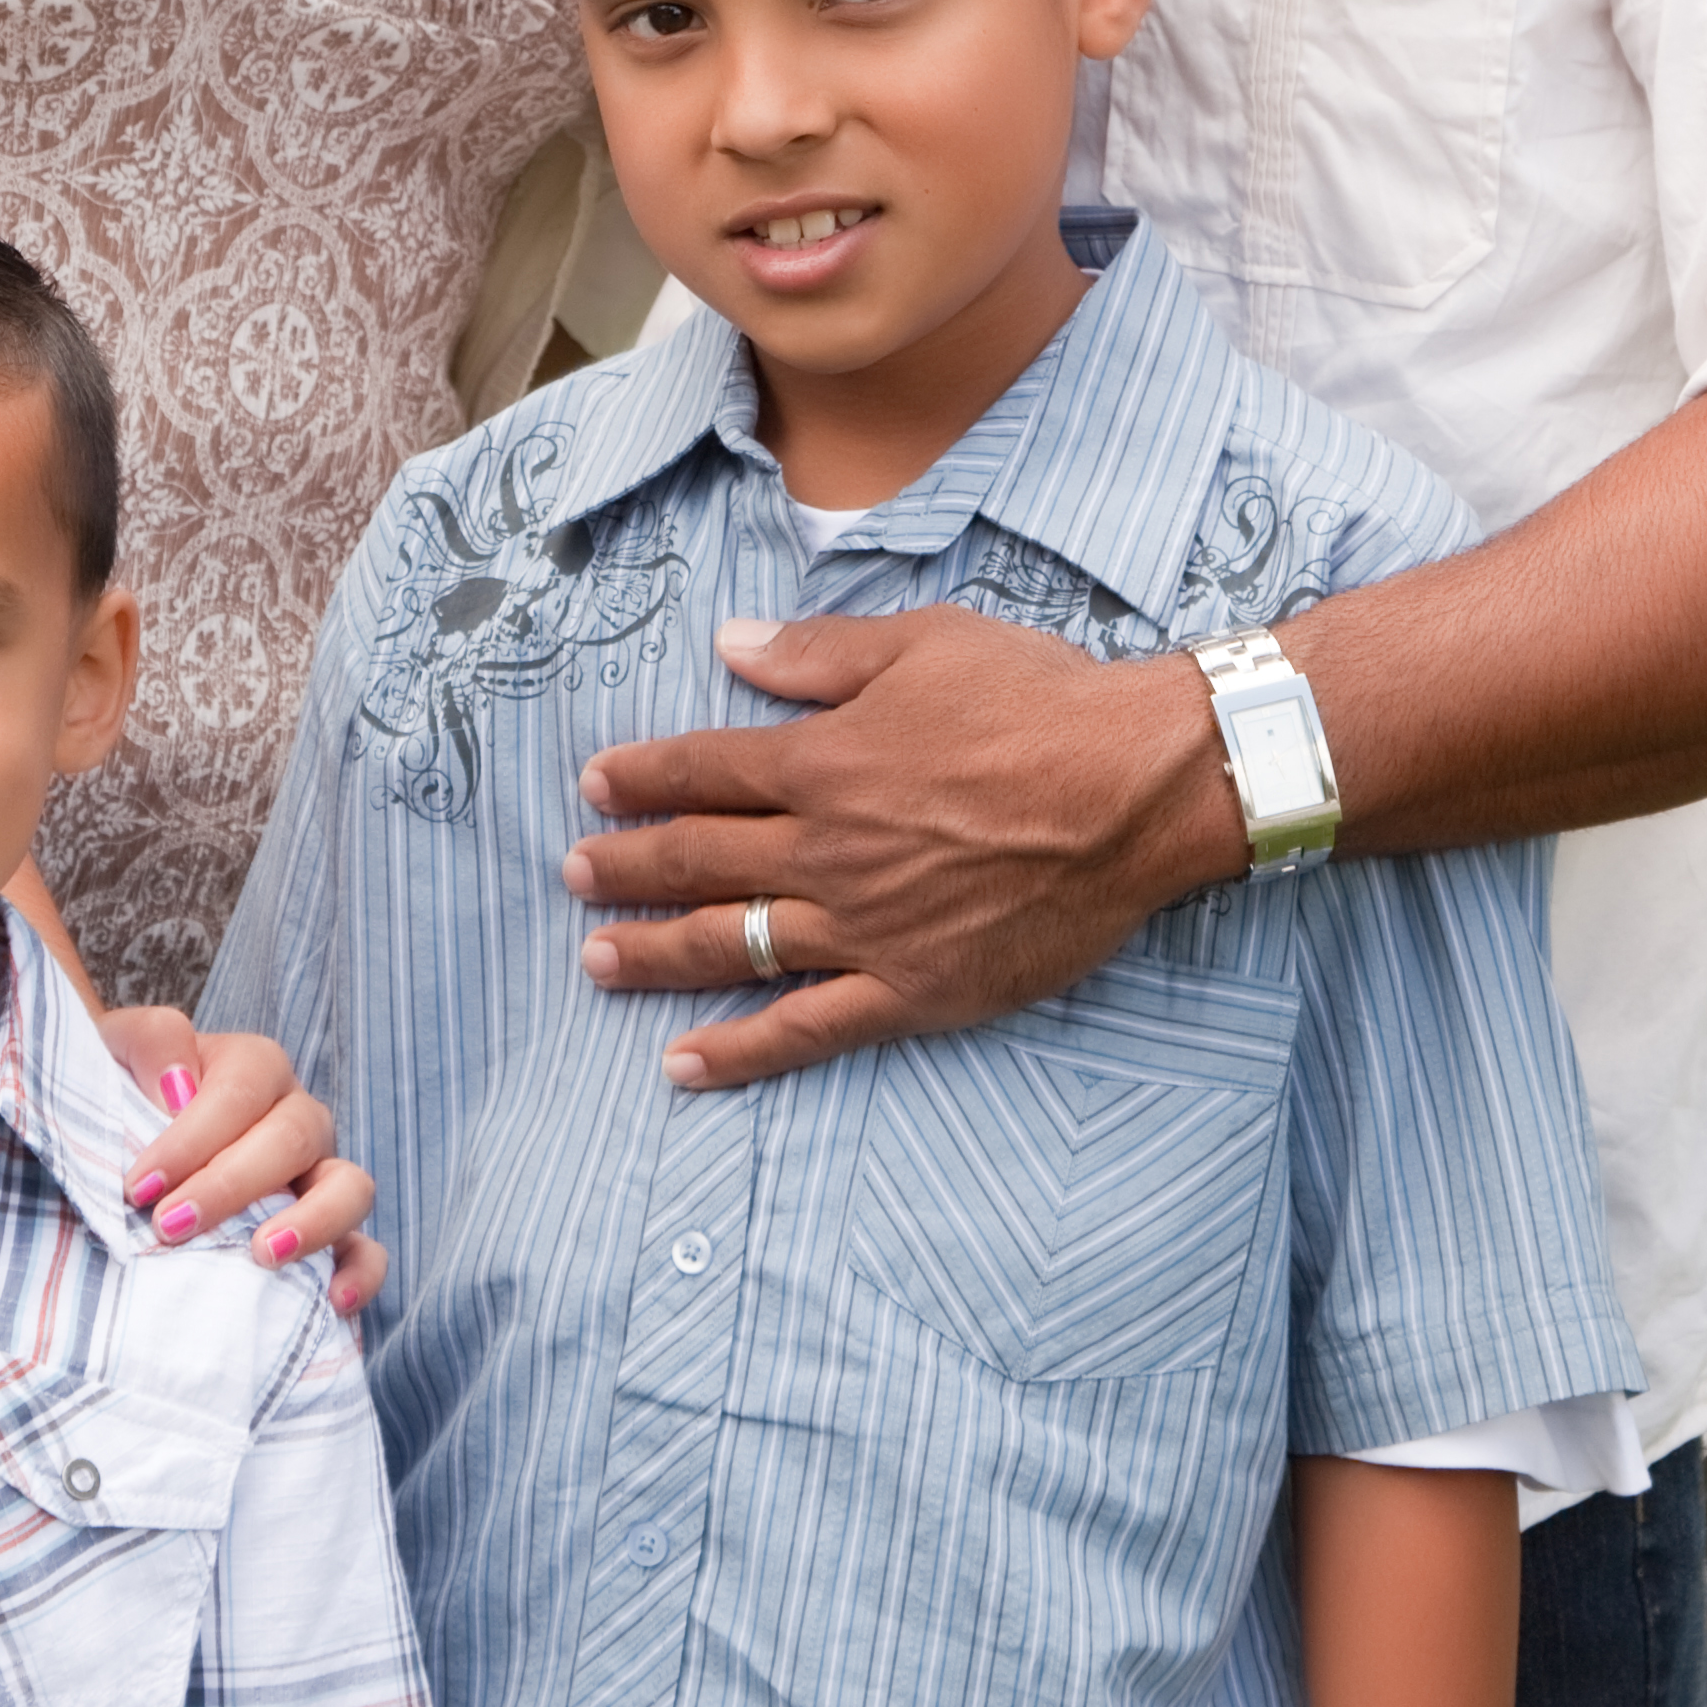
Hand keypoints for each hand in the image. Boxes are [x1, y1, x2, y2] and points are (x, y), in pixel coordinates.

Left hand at [94, 1013, 387, 1317]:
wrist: (124, 1144)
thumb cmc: (123, 1097)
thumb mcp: (117, 1050)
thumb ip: (148, 1042)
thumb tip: (178, 1085)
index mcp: (252, 1068)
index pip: (241, 1091)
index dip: (193, 1140)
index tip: (140, 1187)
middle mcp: (296, 1116)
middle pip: (294, 1136)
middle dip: (231, 1185)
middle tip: (170, 1225)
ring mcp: (320, 1176)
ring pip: (350, 1186)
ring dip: (312, 1221)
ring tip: (262, 1255)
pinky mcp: (329, 1234)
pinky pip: (366, 1251)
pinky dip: (360, 1274)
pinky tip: (334, 1301)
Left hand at [560, 606, 1239, 1088]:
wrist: (1135, 789)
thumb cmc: (1040, 703)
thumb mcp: (924, 644)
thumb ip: (817, 654)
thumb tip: (730, 646)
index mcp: (822, 763)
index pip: (701, 771)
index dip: (639, 779)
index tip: (594, 788)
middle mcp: (826, 850)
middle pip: (697, 860)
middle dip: (624, 866)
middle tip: (570, 874)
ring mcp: (864, 928)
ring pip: (733, 944)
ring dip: (654, 953)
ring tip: (596, 959)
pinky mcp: (912, 990)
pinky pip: (807, 1029)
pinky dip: (738, 1051)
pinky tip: (683, 1063)